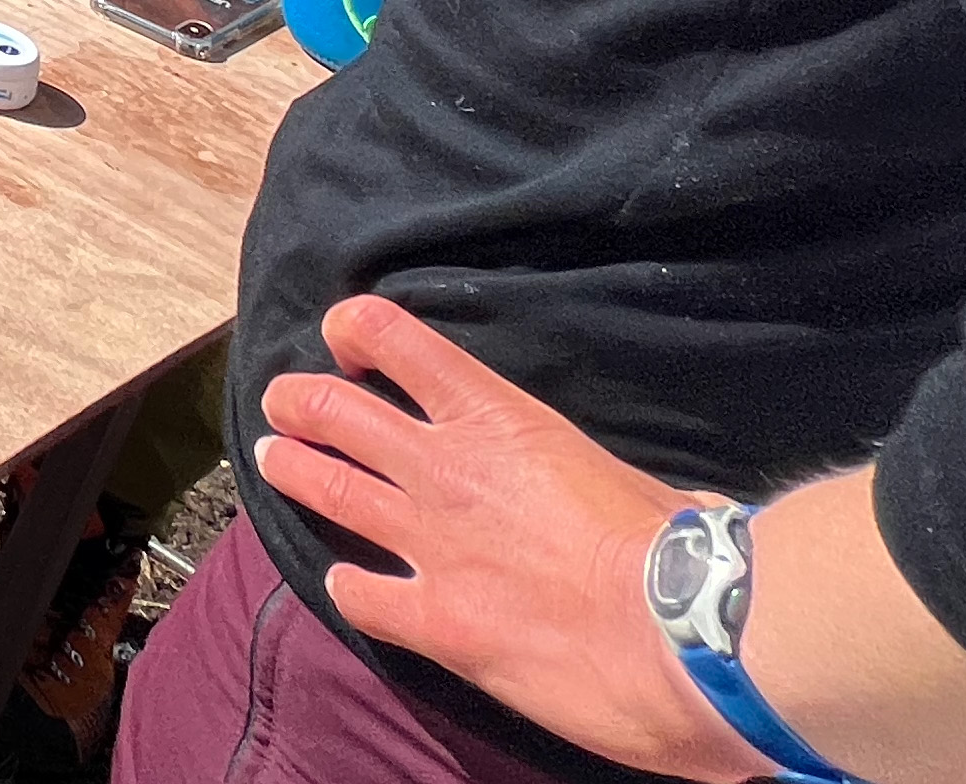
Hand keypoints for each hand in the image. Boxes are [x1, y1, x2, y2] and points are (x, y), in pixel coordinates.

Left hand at [255, 297, 749, 783]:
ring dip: (294, 469)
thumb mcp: (621, 475)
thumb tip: (609, 492)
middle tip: (284, 403)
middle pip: (335, 411)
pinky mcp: (435, 619)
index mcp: (498, 418)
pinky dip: (347, 586)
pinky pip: (361, 594)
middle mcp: (447, 469)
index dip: (355, 331)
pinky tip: (345, 584)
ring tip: (274, 459)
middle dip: (299, 401)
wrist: (691, 634)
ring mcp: (432, 543)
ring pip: (328, 487)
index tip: (346, 340)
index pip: (395, 340)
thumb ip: (579, 473)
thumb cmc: (682, 551)